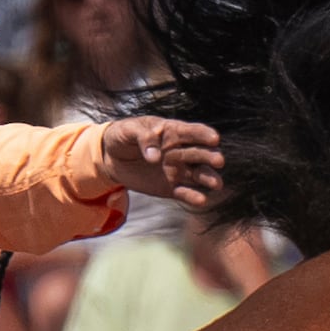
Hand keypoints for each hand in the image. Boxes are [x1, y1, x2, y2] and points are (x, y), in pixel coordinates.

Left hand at [98, 115, 223, 205]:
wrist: (111, 157)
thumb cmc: (124, 136)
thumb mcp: (130, 131)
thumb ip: (144, 139)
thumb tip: (155, 156)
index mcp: (173, 132)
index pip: (193, 132)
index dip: (204, 134)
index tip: (214, 139)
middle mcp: (181, 151)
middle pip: (200, 154)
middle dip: (210, 157)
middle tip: (218, 161)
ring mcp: (178, 170)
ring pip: (198, 174)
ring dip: (208, 178)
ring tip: (216, 184)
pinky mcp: (170, 187)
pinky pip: (184, 193)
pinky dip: (193, 197)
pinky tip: (201, 200)